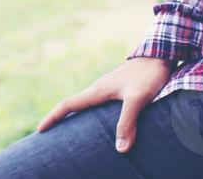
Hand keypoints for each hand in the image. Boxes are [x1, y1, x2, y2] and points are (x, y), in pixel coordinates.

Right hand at [35, 56, 171, 152]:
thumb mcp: (138, 99)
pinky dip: (91, 114)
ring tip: (70, 133)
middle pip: (74, 105)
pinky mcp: (119, 88)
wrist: (162, 54)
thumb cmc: (149, 75)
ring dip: (75, 117)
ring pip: (86, 104)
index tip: (40, 129)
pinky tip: (99, 123)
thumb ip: (127, 122)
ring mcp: (109, 87)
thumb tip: (119, 149)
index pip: (69, 104)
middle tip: (49, 134)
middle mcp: (100, 89)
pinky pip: (98, 104)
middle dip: (60, 119)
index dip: (54, 117)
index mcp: (99, 91)